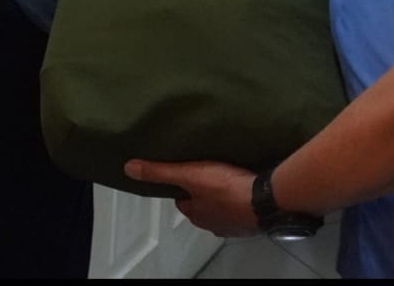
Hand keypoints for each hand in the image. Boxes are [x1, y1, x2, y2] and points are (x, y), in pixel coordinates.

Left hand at [124, 159, 259, 237]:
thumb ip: (160, 172)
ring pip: (222, 207)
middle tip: (209, 171)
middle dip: (204, 191)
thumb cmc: (225, 188)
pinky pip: (242, 206)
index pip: (182, 200)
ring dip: (223, 195)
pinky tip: (245, 185)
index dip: (182, 186)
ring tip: (227, 174)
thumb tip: (128, 169)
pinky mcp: (253, 219)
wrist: (265, 200)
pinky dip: (241, 198)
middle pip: (202, 204)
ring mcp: (234, 224)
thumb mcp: (188, 175)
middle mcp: (213, 223)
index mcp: (195, 214)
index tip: (187, 172)